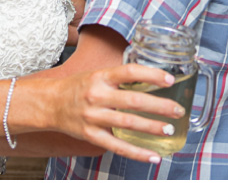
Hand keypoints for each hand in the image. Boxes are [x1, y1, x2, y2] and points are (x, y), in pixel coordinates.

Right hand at [45, 63, 183, 164]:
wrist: (50, 103)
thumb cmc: (78, 87)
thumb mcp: (97, 74)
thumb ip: (120, 77)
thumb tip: (151, 76)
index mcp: (100, 77)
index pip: (130, 72)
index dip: (151, 75)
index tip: (170, 80)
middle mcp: (97, 96)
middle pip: (133, 101)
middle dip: (159, 106)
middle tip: (178, 110)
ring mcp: (93, 117)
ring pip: (128, 123)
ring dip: (152, 127)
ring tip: (169, 129)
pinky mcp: (91, 136)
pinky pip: (117, 146)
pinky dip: (137, 153)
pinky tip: (153, 156)